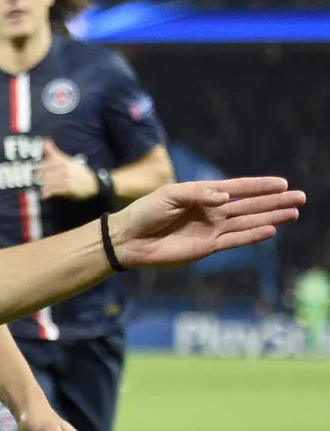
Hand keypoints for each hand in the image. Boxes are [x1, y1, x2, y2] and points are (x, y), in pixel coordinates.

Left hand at [37, 139, 97, 199]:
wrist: (92, 183)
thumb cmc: (77, 171)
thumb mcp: (66, 160)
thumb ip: (54, 152)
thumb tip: (45, 140)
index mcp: (63, 161)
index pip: (47, 163)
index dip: (40, 168)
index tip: (36, 171)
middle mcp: (64, 169)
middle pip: (46, 173)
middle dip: (40, 178)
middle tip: (37, 181)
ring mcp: (66, 179)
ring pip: (49, 182)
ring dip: (43, 187)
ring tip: (42, 189)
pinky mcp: (68, 188)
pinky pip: (54, 190)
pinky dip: (47, 193)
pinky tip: (45, 195)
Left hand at [110, 177, 303, 267]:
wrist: (130, 239)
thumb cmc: (145, 212)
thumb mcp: (169, 195)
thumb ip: (198, 194)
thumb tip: (225, 198)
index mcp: (202, 194)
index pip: (237, 188)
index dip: (259, 186)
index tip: (283, 183)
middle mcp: (211, 211)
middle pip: (249, 205)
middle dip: (274, 201)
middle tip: (300, 197)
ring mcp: (211, 229)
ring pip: (248, 222)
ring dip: (271, 217)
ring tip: (294, 212)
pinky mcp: (208, 247)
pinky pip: (235, 240)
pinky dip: (253, 236)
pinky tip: (271, 230)